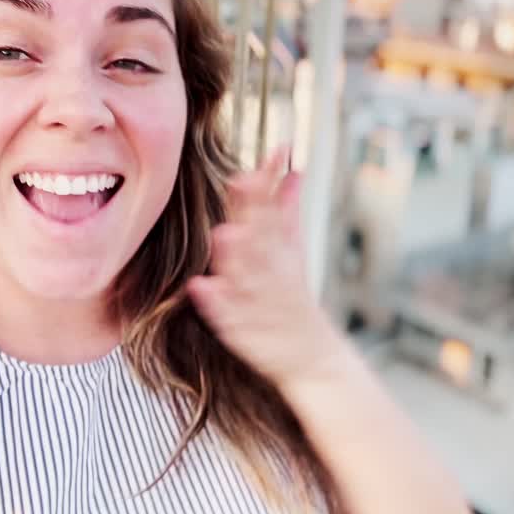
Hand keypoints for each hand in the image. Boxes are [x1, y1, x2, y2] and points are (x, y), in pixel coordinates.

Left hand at [188, 147, 350, 390]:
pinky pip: (229, 315)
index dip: (266, 184)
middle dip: (253, 212)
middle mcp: (272, 271)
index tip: (267, 157)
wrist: (312, 356)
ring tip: (227, 233)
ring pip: (247, 273)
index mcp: (281, 250)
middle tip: (243, 182)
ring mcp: (259, 300)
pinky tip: (201, 288)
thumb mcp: (295, 251)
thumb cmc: (294, 297)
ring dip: (237, 253)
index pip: (271, 210)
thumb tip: (292, 172)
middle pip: (261, 236)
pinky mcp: (244, 329)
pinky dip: (216, 303)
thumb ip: (288, 211)